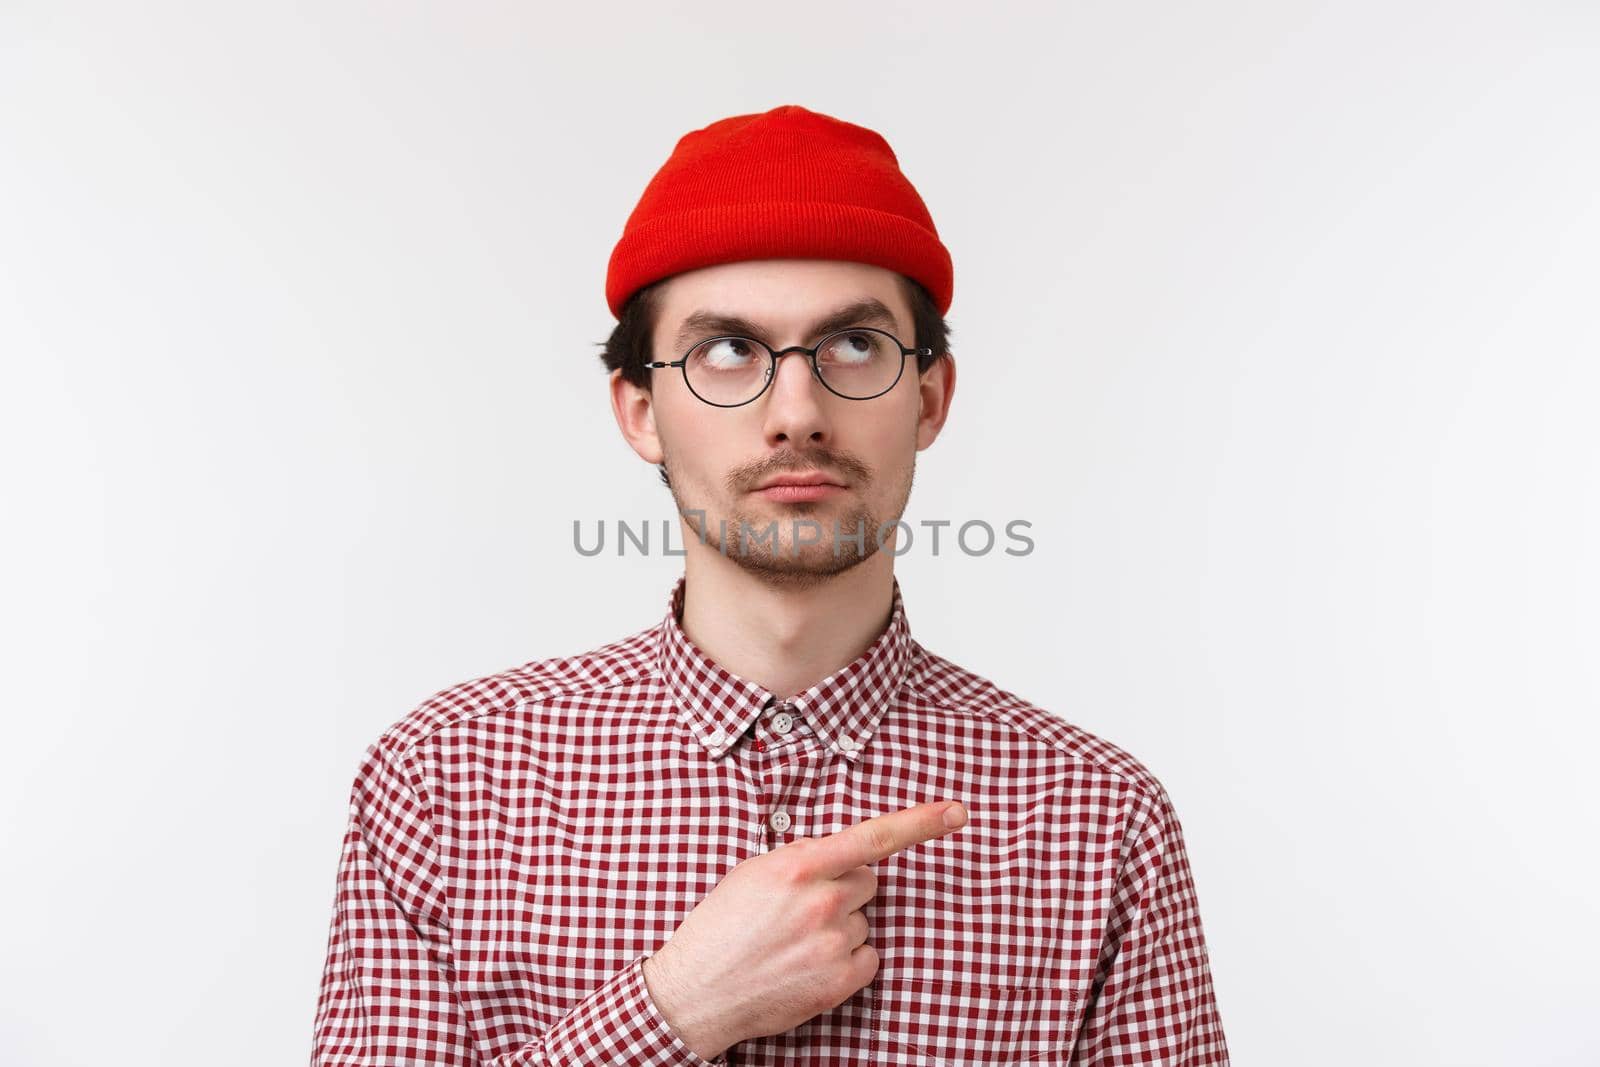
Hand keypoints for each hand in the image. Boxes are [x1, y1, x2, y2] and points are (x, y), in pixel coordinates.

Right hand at [642, 800, 968, 1059]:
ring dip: (840, 927)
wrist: (698, 991)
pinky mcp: (841, 980)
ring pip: (864, 921)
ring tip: (794, 942)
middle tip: (803, 908)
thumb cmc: (720, 927)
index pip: (873, 836)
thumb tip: (837, 852)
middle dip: (845, 888)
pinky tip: (808, 965)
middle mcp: (823, 902)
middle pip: (868, 881)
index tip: (957, 812)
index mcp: (800, 866)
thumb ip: (802, 856)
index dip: (921, 822)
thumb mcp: (753, 873)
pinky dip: (847, 960)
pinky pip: (868, 957)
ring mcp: (835, 943)